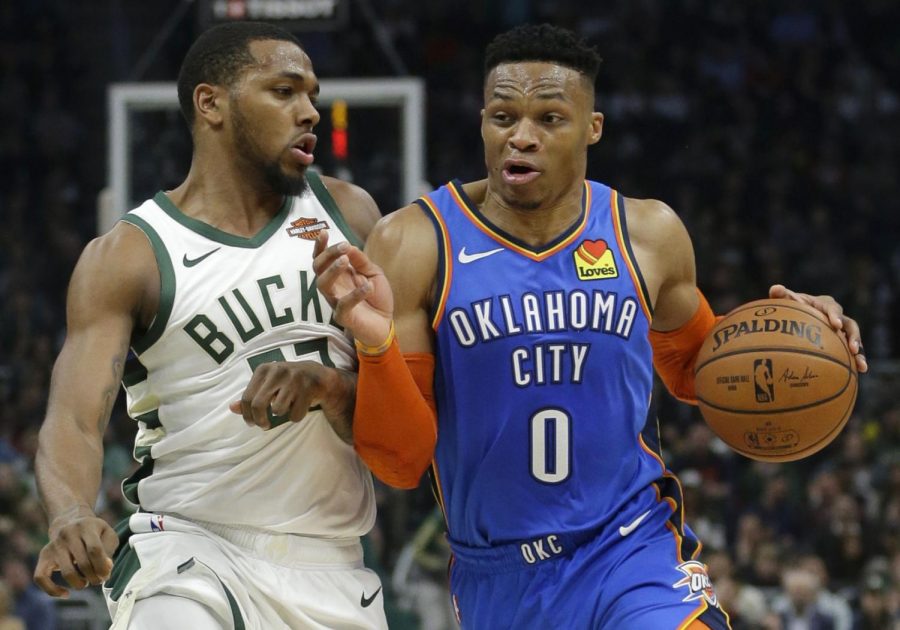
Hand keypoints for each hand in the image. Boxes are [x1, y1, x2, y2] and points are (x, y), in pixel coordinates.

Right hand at [33, 505, 118, 597]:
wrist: (70, 521)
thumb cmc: (94, 532)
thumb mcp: (107, 534)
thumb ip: (109, 550)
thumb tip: (106, 568)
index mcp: (86, 527)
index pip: (95, 550)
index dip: (102, 566)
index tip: (106, 575)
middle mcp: (67, 534)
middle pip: (83, 563)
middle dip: (94, 577)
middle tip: (98, 580)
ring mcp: (54, 545)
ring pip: (67, 573)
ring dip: (79, 584)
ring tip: (86, 582)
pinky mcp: (43, 555)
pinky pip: (41, 577)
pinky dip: (52, 590)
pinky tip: (65, 594)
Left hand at [230, 360, 343, 429]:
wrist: (317, 375)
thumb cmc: (286, 382)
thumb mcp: (267, 384)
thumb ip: (251, 396)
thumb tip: (232, 408)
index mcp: (263, 370)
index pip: (247, 398)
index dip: (247, 415)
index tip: (252, 423)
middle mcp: (277, 371)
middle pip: (258, 405)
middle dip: (260, 420)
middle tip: (264, 425)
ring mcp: (293, 379)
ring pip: (278, 410)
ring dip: (282, 415)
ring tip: (287, 406)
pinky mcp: (308, 389)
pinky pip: (295, 415)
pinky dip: (296, 416)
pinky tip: (299, 406)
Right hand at [312, 230, 392, 346]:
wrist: (386, 323)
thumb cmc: (376, 297)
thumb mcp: (374, 273)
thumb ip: (362, 261)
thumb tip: (349, 246)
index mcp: (338, 274)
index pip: (322, 258)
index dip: (320, 246)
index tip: (323, 232)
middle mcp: (333, 286)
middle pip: (318, 268)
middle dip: (329, 254)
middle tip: (344, 247)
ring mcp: (335, 301)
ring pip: (323, 284)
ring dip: (332, 270)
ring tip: (345, 261)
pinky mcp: (343, 317)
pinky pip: (343, 305)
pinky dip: (355, 295)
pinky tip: (367, 286)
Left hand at [769, 284, 866, 372]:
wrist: (797, 315)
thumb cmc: (792, 306)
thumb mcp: (787, 300)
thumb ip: (781, 295)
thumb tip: (776, 288)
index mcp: (825, 304)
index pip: (833, 308)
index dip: (835, 316)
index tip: (836, 325)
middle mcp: (838, 316)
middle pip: (850, 325)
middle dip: (853, 337)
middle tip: (852, 348)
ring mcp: (841, 330)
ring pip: (854, 340)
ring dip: (859, 352)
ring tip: (861, 365)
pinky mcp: (842, 341)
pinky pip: (851, 350)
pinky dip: (856, 360)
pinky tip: (859, 371)